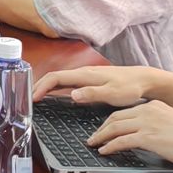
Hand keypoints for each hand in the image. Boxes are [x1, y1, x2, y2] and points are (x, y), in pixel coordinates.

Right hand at [31, 63, 154, 107]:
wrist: (143, 80)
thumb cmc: (129, 87)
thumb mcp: (112, 93)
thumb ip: (91, 94)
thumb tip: (71, 95)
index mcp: (85, 75)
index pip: (56, 78)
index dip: (42, 87)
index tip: (33, 98)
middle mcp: (83, 73)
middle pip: (55, 77)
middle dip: (40, 86)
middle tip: (29, 99)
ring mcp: (86, 76)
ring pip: (61, 79)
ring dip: (47, 87)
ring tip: (37, 97)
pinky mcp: (91, 80)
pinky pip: (68, 83)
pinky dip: (57, 88)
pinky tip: (57, 95)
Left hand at [85, 101, 172, 171]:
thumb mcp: (170, 122)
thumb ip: (155, 123)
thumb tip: (143, 133)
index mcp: (153, 105)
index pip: (124, 111)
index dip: (110, 120)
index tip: (103, 127)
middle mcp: (148, 110)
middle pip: (115, 117)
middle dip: (101, 128)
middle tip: (93, 137)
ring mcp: (147, 123)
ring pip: (115, 128)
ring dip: (102, 137)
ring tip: (94, 144)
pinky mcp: (149, 137)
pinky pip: (122, 141)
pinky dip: (110, 146)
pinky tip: (105, 151)